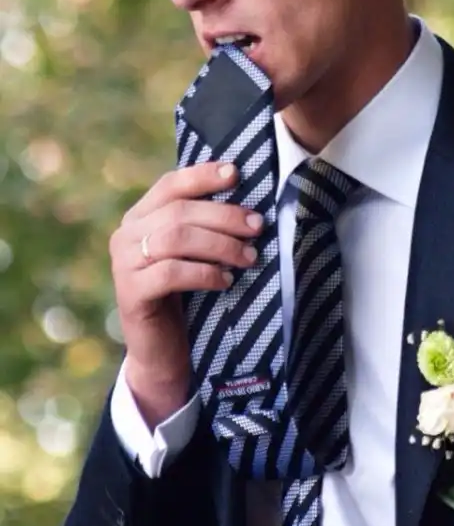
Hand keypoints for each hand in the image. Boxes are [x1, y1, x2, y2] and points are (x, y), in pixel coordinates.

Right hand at [109, 162, 262, 427]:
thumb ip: (204, 226)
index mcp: (140, 217)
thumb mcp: (194, 254)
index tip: (236, 172)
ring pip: (175, 238)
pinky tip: (225, 281)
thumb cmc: (185, 297)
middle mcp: (126, 234)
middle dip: (224, 215)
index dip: (202, 176)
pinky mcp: (131, 293)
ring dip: (219, 244)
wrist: (162, 352)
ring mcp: (124, 264)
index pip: (170, 184)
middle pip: (179, 211)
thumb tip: (248, 202)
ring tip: (249, 256)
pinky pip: (171, 272)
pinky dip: (204, 273)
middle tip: (257, 225)